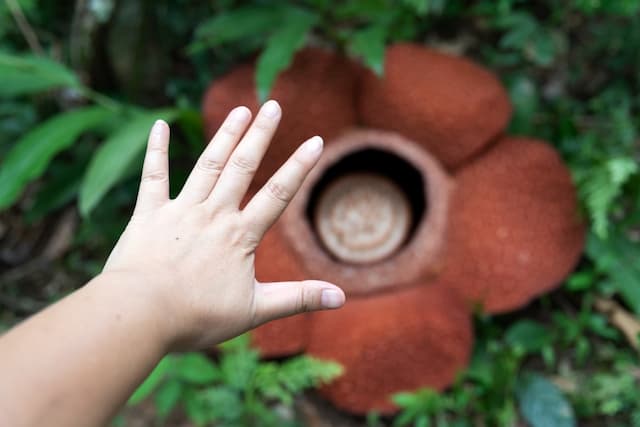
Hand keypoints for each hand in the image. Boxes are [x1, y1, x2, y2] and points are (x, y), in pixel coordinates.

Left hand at [102, 100, 344, 349]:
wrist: (140, 315)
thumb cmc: (197, 316)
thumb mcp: (255, 311)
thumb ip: (298, 298)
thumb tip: (341, 298)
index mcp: (240, 236)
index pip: (277, 194)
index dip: (299, 166)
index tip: (316, 141)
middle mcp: (213, 215)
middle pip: (242, 167)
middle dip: (260, 135)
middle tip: (272, 105)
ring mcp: (180, 211)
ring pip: (208, 165)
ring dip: (225, 136)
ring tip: (240, 110)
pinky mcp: (148, 214)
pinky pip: (154, 175)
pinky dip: (156, 149)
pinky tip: (159, 124)